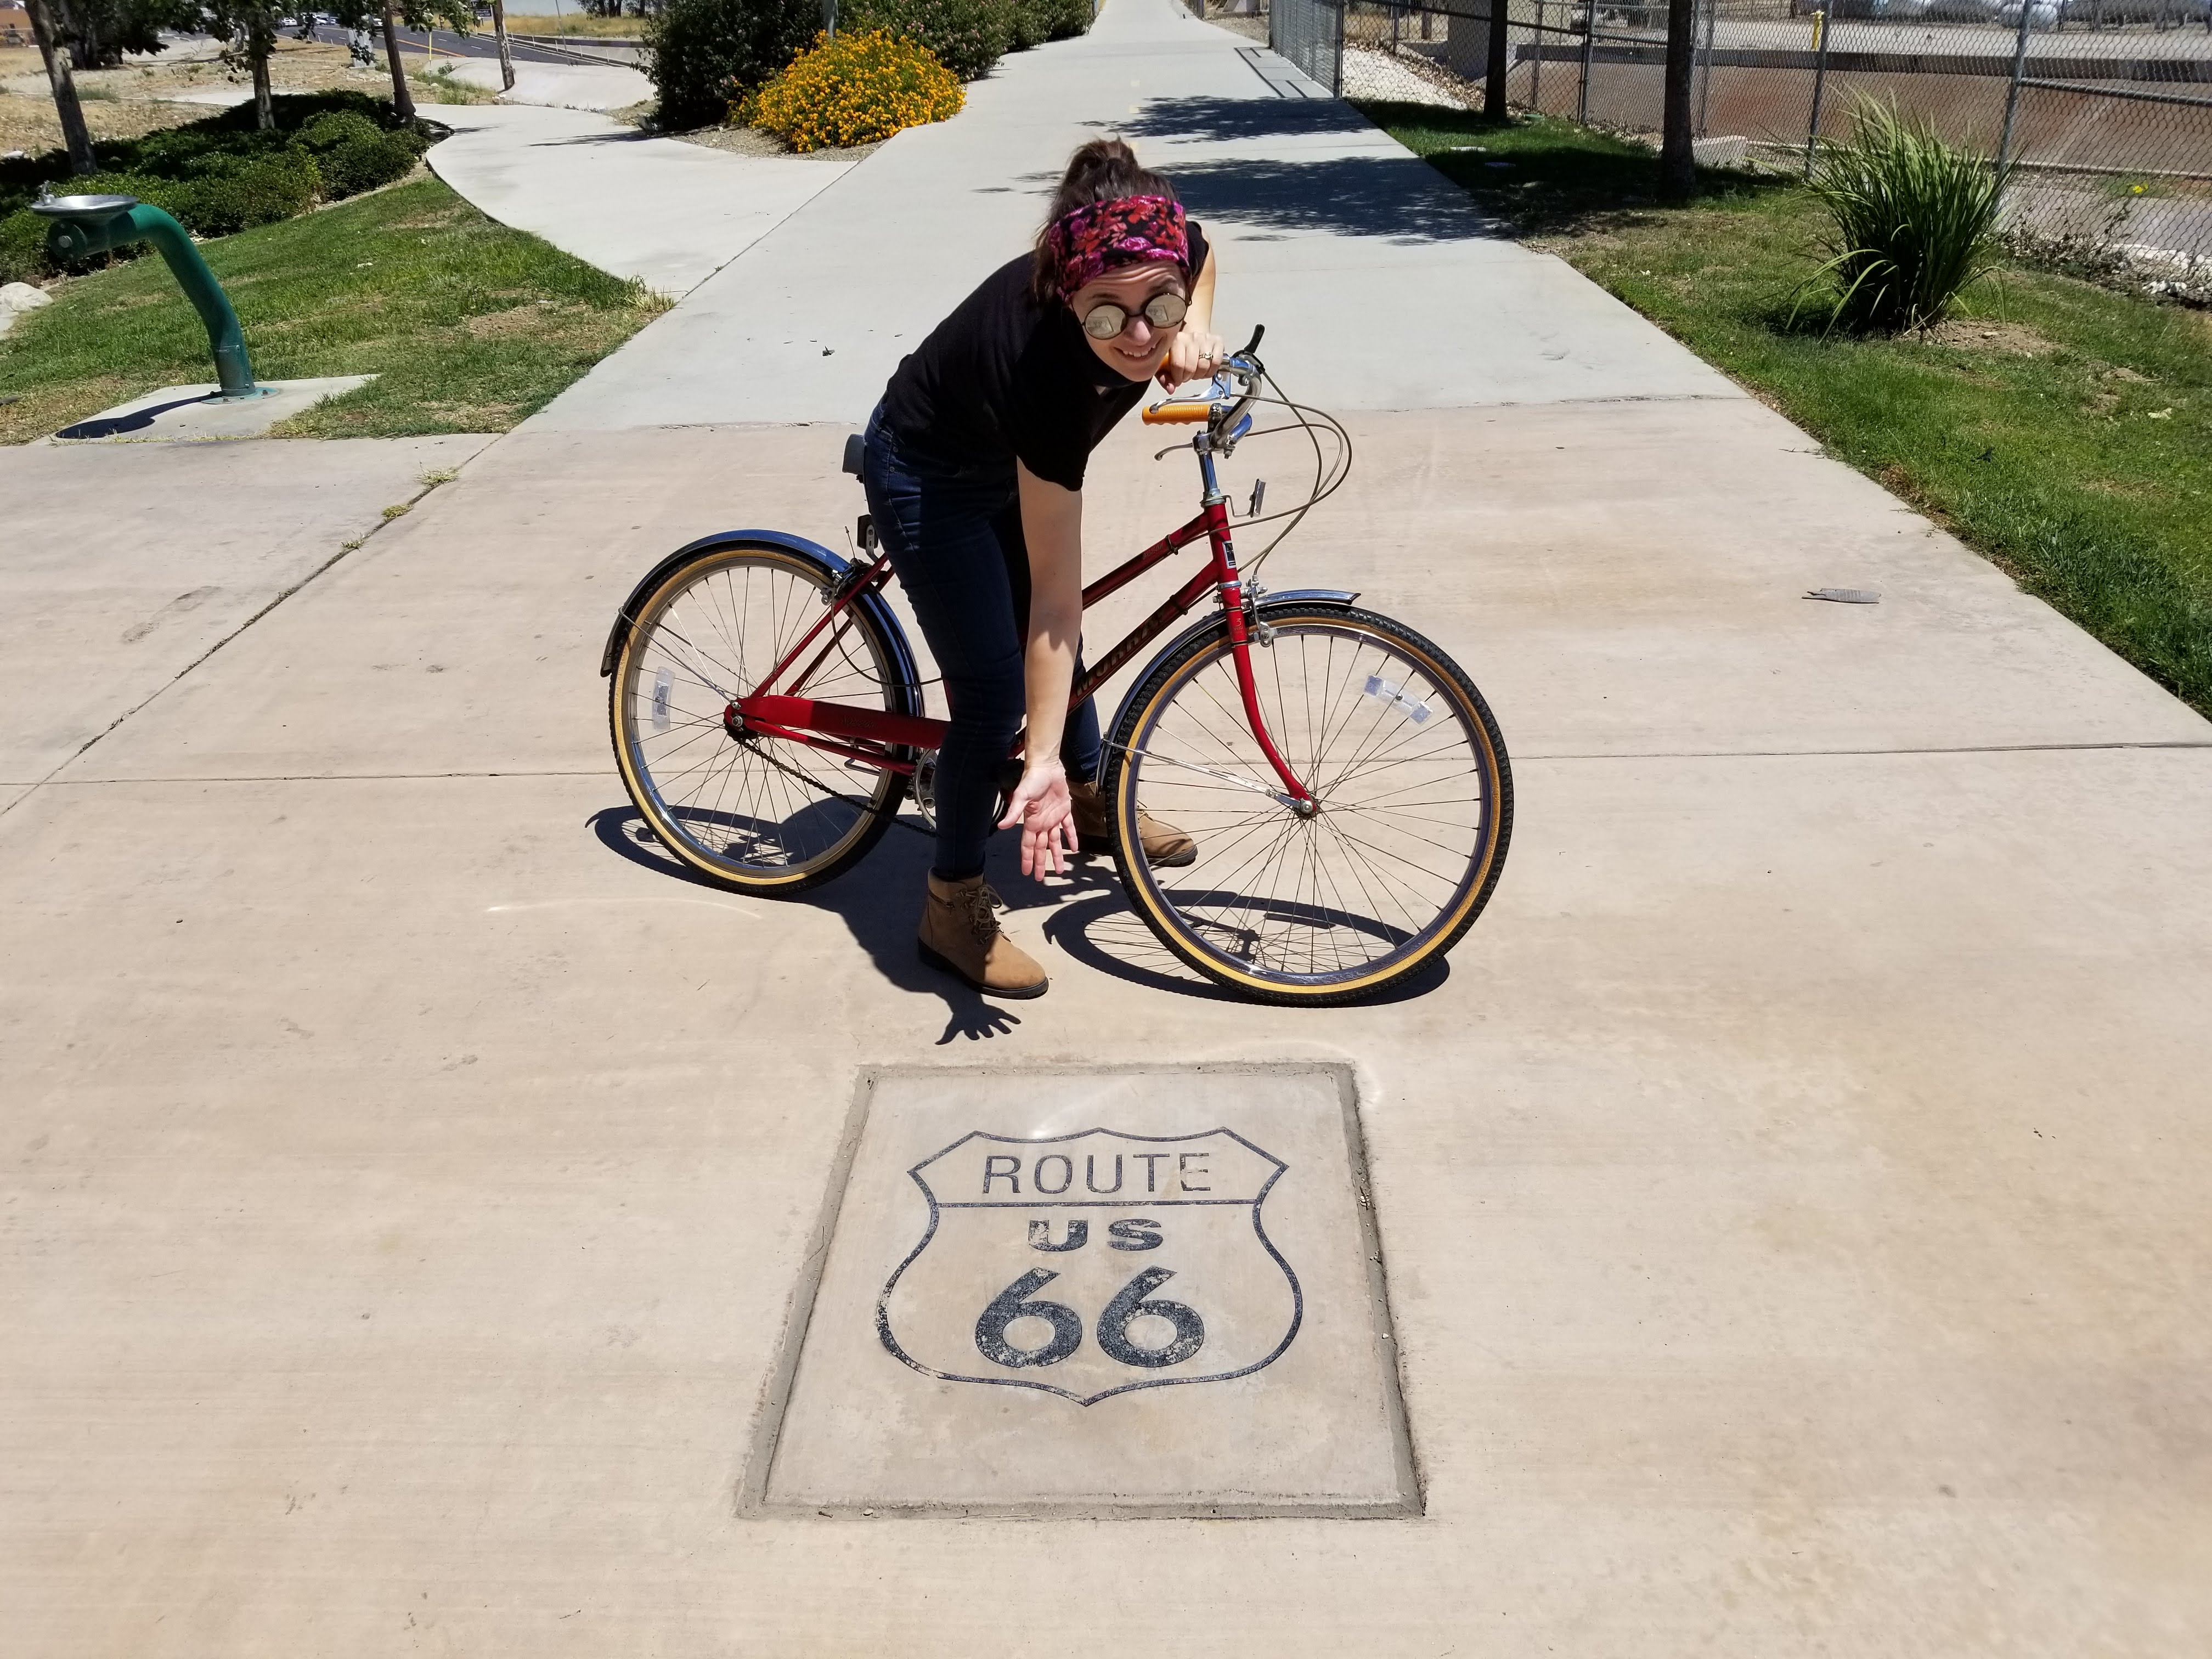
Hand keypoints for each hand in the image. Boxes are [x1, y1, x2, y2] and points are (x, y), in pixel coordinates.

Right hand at [998, 757, 1078, 877]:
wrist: (1046, 767)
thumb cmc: (1032, 780)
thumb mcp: (1021, 797)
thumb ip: (1013, 812)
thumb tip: (1002, 827)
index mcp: (1031, 822)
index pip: (1027, 845)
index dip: (1027, 859)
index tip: (1027, 873)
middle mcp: (1041, 823)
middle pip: (1040, 848)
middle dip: (1040, 863)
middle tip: (1041, 878)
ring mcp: (1053, 818)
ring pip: (1054, 841)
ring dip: (1057, 855)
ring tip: (1060, 869)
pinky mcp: (1064, 810)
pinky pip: (1068, 827)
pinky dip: (1071, 837)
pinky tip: (1074, 848)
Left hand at [1158, 326, 1228, 391]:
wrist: (1192, 340)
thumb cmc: (1179, 353)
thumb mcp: (1166, 364)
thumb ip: (1165, 378)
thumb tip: (1171, 388)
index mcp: (1177, 340)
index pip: (1178, 364)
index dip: (1178, 377)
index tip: (1178, 380)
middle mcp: (1192, 337)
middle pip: (1191, 367)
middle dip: (1188, 377)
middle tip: (1187, 376)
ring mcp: (1206, 338)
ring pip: (1204, 366)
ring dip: (1199, 375)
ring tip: (1195, 372)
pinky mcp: (1217, 341)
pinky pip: (1216, 363)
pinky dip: (1211, 371)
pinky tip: (1205, 370)